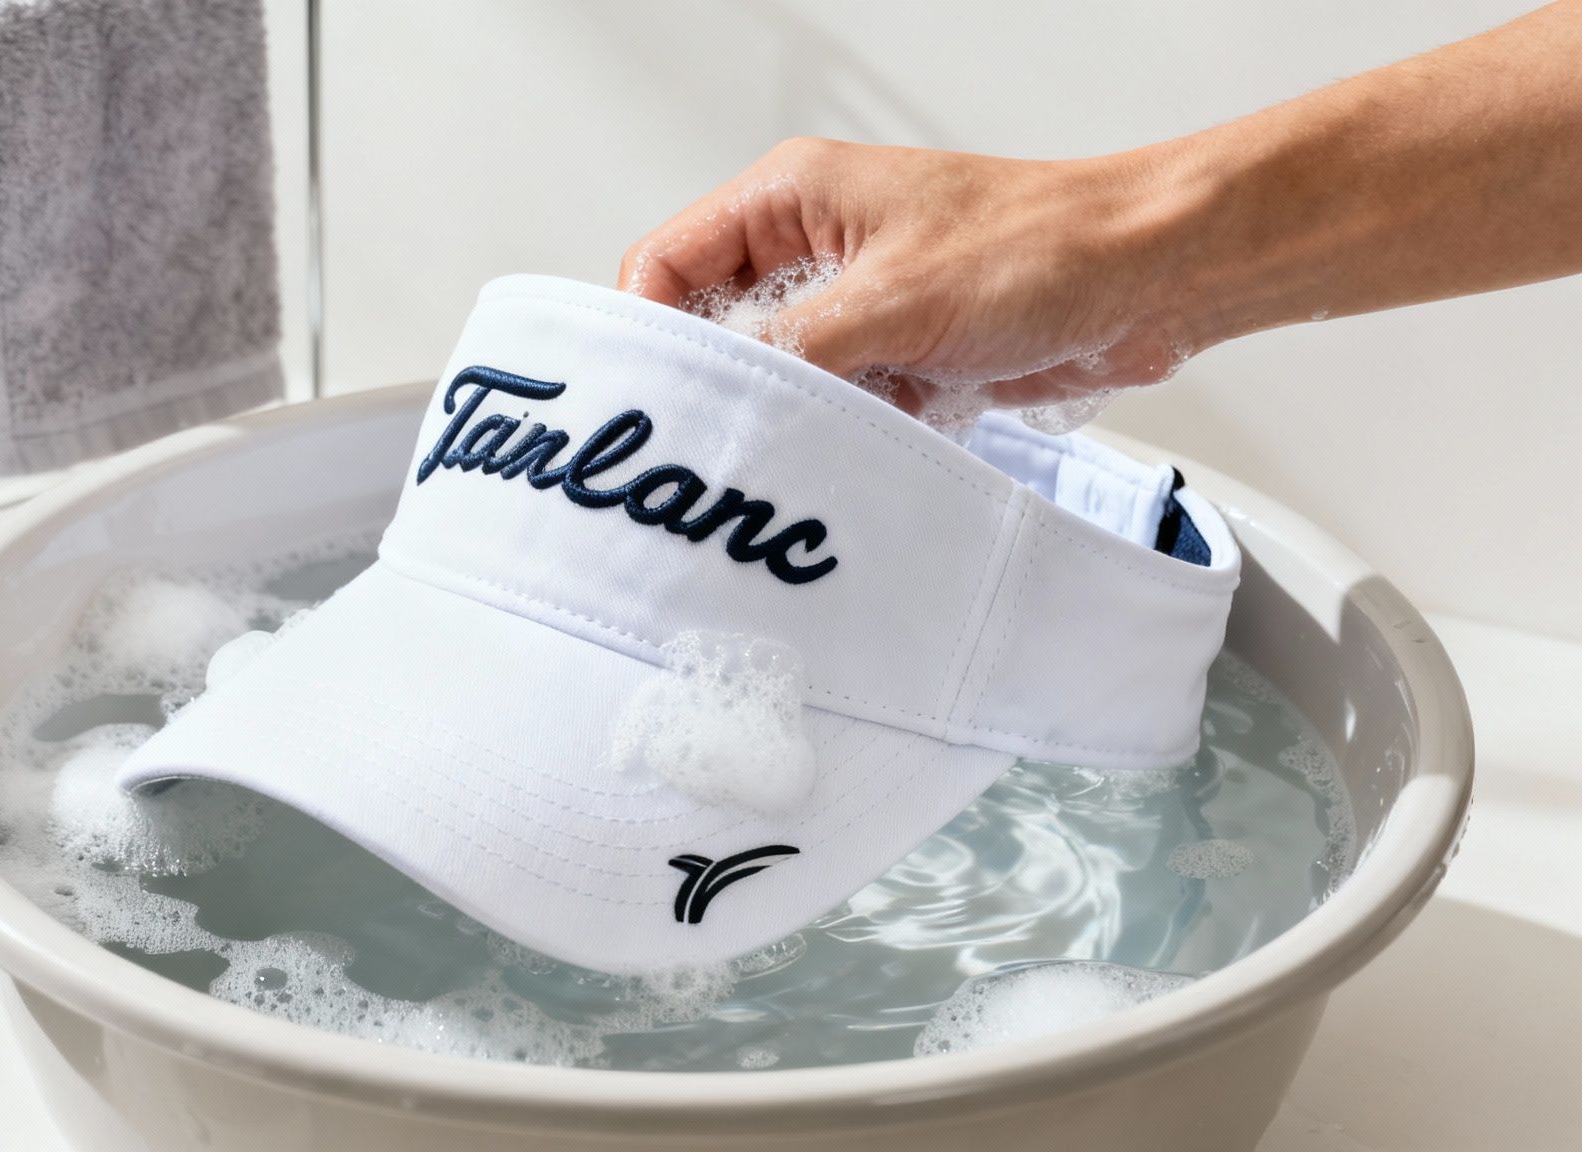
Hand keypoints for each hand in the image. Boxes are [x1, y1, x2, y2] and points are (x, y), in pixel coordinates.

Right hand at [619, 138, 1199, 416]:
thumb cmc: (1046, 245)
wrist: (1151, 279)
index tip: (651, 400)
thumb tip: (718, 402)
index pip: (667, 263)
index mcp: (791, 198)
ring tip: (818, 445)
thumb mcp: (893, 300)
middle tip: (721, 443)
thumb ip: (792, 353)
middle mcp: (812, 251)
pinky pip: (839, 412)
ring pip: (780, 382)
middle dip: (727, 389)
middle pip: (716, 333)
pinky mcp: (894, 357)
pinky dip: (853, 436)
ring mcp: (853, 308)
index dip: (647, 330)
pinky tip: (880, 443)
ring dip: (801, 419)